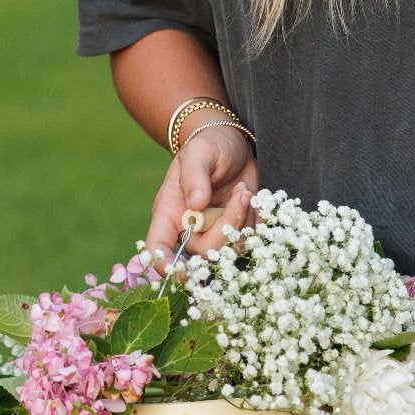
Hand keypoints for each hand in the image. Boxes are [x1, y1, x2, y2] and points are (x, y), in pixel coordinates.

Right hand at [144, 126, 257, 266]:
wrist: (233, 143)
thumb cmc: (208, 145)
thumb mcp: (199, 152)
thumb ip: (194, 175)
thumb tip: (197, 204)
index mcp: (169, 211)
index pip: (158, 246)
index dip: (164, 263)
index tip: (179, 272)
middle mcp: (189, 227)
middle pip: (203, 251)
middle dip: (226, 227)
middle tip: (240, 195)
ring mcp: (214, 230)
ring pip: (229, 248)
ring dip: (243, 221)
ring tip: (244, 191)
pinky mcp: (236, 229)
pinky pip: (249, 239)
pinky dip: (256, 221)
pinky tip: (253, 197)